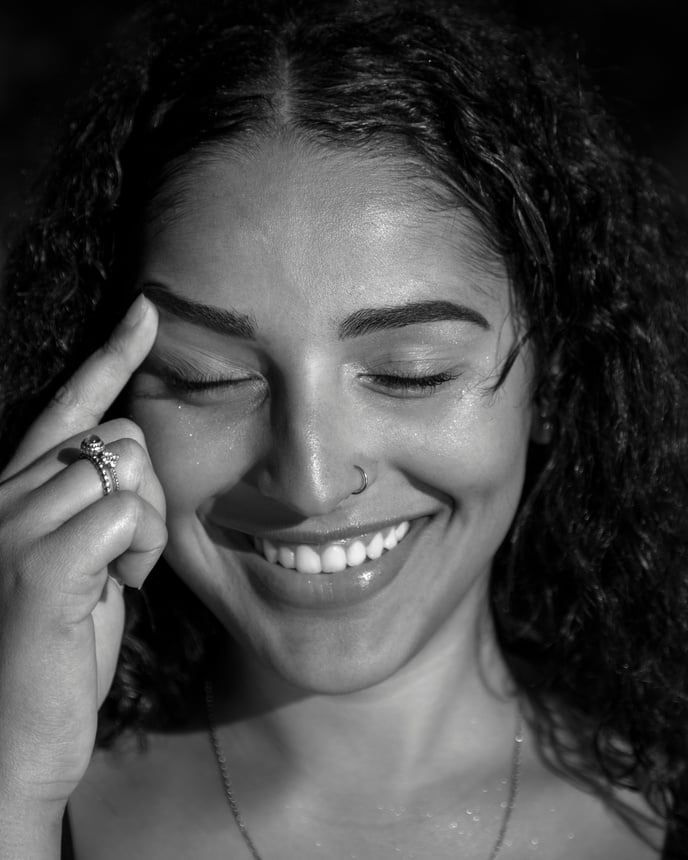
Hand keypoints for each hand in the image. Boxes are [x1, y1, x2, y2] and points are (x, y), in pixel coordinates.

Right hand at [0, 294, 165, 812]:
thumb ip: (96, 506)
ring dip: (148, 528)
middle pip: (125, 436)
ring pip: (131, 470)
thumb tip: (135, 462)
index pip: (69, 406)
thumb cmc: (56, 651)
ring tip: (116, 576)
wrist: (15, 739)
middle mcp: (2, 495)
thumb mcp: (82, 563)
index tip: (146, 310)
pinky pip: (127, 513)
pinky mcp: (36, 562)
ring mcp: (12, 524)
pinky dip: (141, 551)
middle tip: (126, 555)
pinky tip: (117, 589)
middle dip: (148, 494)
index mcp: (17, 492)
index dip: (109, 355)